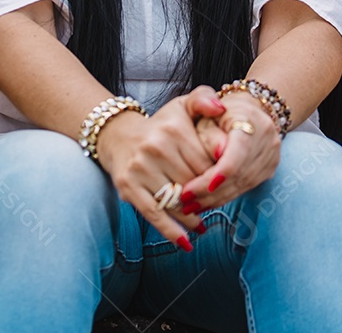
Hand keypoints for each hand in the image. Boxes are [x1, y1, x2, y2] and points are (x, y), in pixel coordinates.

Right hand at [95, 86, 225, 248]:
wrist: (119, 136)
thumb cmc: (160, 125)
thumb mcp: (182, 105)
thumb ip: (204, 99)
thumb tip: (222, 109)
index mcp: (174, 128)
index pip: (207, 163)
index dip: (217, 178)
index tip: (223, 185)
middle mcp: (156, 147)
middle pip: (193, 184)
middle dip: (206, 197)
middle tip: (214, 205)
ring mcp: (140, 168)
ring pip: (177, 202)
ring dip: (192, 217)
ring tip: (202, 222)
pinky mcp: (129, 187)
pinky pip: (155, 214)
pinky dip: (172, 232)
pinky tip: (186, 242)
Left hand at [181, 90, 279, 209]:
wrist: (247, 110)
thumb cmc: (218, 110)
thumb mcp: (205, 108)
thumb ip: (206, 124)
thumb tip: (217, 154)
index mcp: (251, 121)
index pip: (236, 156)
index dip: (215, 175)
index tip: (191, 189)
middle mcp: (267, 141)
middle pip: (237, 174)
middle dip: (208, 192)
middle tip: (183, 202)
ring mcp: (271, 157)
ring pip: (241, 185)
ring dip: (215, 199)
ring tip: (191, 206)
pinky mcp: (269, 169)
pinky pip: (245, 187)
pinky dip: (224, 196)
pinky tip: (207, 201)